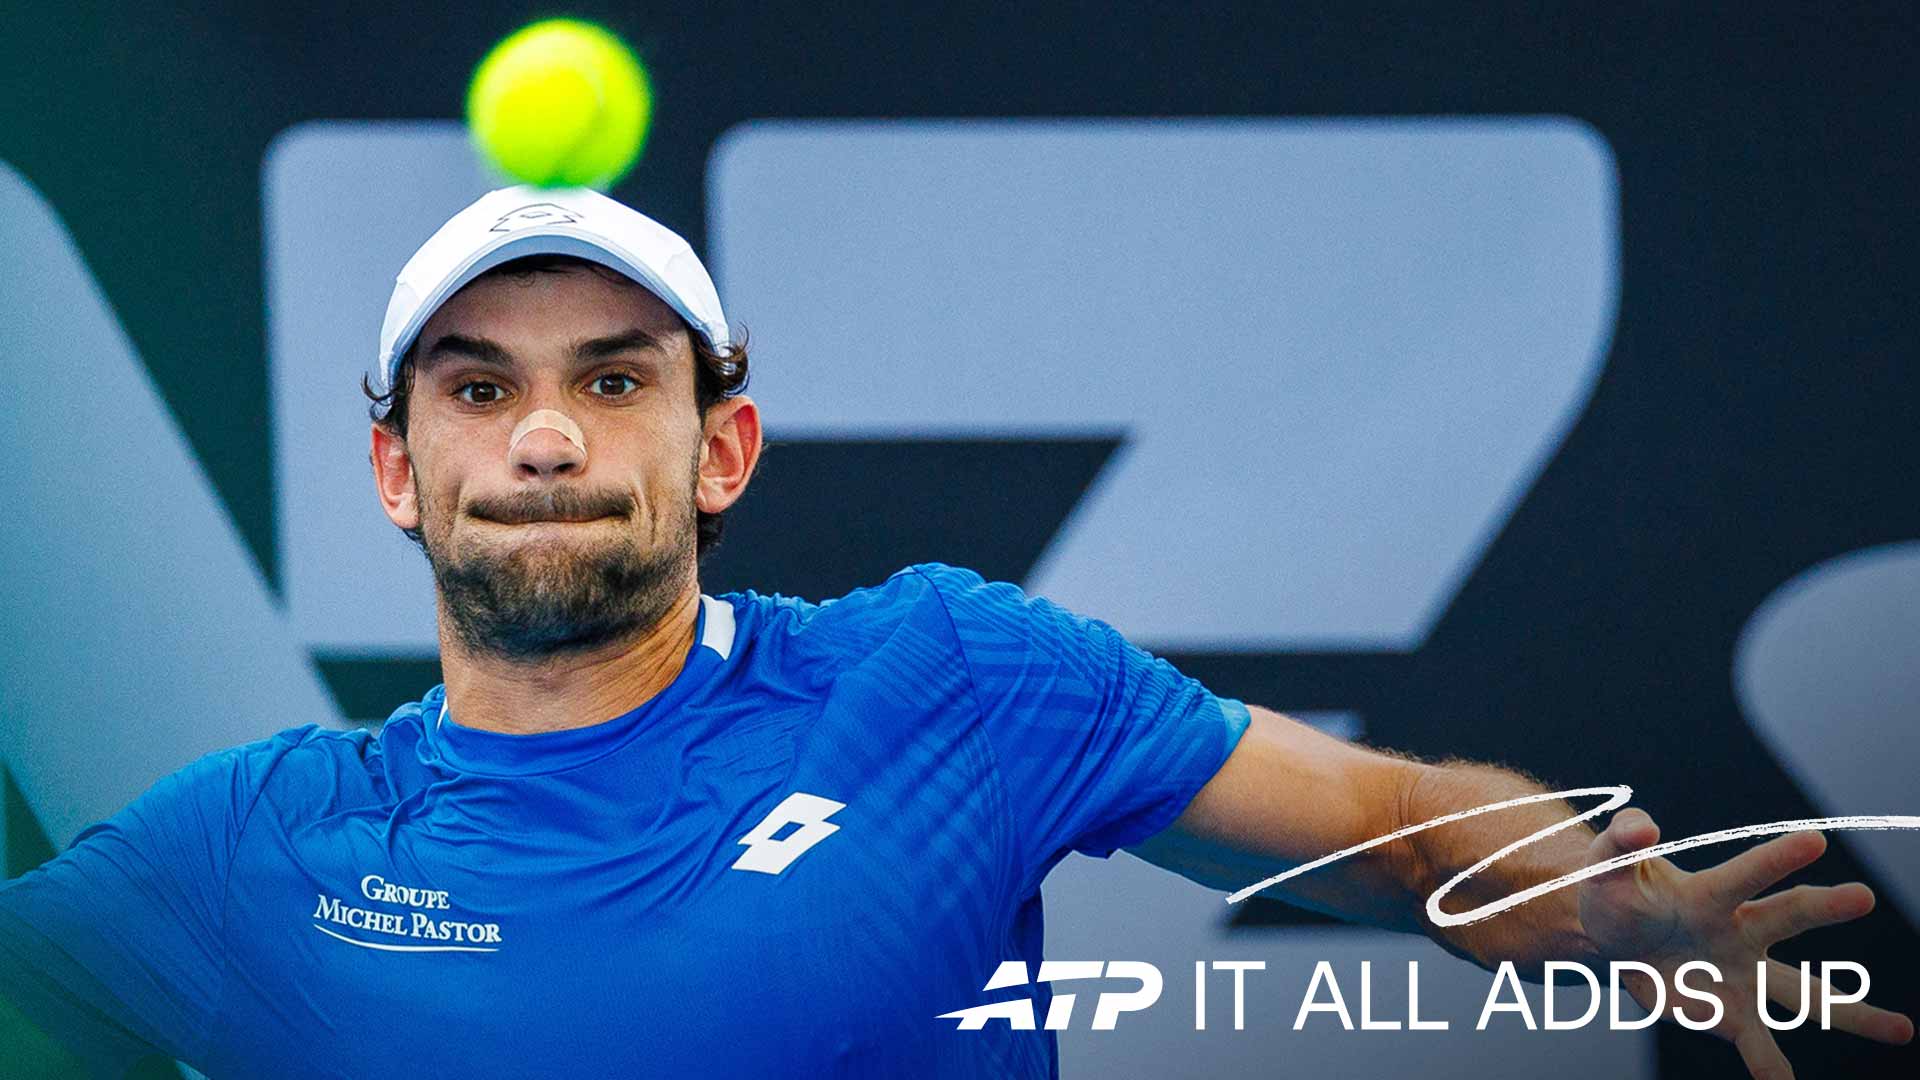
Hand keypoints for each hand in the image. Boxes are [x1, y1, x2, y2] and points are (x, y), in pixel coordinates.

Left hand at [1577, 809, 1914, 1078]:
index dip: (1774, 858)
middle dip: (1823, 907)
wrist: (1611, 935)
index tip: (1814, 841)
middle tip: (1864, 896)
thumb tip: (1642, 824)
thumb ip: (1622, 839)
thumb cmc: (1617, 890)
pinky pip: (1757, 1043)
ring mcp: (1740, 974)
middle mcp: (1740, 931)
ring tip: (1902, 1030)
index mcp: (1711, 893)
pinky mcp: (1727, 1013)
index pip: (1746, 874)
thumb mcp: (1607, 864)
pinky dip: (1771, 1068)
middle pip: (1787, 916)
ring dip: (1851, 1012)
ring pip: (1802, 994)